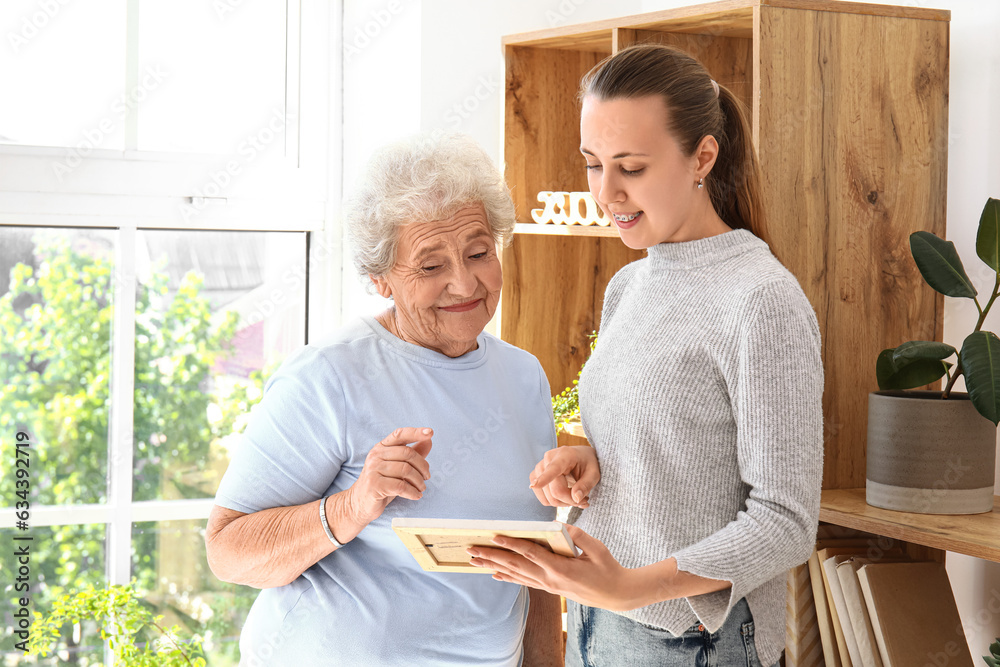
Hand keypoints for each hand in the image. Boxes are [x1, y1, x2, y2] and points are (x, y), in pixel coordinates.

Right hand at [346, 427, 432, 526]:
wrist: (360, 503)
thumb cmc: (383, 482)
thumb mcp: (398, 466)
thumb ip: (413, 453)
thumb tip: (429, 440)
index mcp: (382, 447)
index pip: (400, 434)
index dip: (416, 432)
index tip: (430, 432)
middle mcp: (376, 455)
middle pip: (407, 453)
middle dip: (423, 466)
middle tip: (427, 476)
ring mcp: (373, 469)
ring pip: (406, 470)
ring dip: (419, 481)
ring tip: (421, 488)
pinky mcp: (374, 485)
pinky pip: (401, 486)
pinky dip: (413, 492)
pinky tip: (416, 495)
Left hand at [467, 524, 647, 611]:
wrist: (616, 594)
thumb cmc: (608, 569)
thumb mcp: (597, 549)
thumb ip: (577, 536)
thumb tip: (559, 525)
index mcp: (561, 568)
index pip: (530, 554)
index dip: (511, 544)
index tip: (494, 535)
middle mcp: (550, 580)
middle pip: (515, 566)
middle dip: (492, 556)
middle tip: (471, 549)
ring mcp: (549, 586)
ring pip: (516, 575)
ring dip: (494, 567)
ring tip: (476, 560)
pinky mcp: (550, 588)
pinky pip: (524, 581)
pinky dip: (508, 577)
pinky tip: (495, 574)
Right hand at [529, 446, 599, 507]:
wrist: (580, 456)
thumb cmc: (588, 463)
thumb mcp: (594, 473)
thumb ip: (586, 485)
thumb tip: (575, 498)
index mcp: (564, 455)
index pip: (553, 469)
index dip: (544, 478)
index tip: (534, 485)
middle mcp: (547, 459)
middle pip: (555, 492)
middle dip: (571, 500)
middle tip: (584, 499)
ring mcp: (538, 468)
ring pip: (549, 499)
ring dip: (564, 503)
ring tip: (575, 495)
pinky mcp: (534, 476)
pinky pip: (543, 499)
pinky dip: (555, 502)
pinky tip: (565, 495)